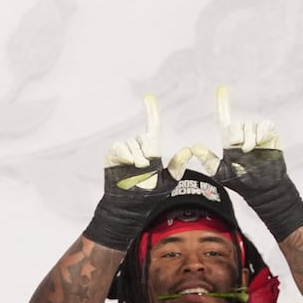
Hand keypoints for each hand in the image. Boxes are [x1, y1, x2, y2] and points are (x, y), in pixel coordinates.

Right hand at [83, 97, 167, 250]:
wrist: (127, 205)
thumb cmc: (148, 194)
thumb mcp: (167, 181)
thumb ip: (177, 166)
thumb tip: (189, 150)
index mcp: (151, 150)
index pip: (152, 126)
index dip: (151, 111)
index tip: (149, 97)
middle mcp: (136, 147)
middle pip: (143, 138)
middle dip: (146, 152)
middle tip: (145, 167)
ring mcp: (123, 151)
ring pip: (132, 144)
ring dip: (136, 157)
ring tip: (136, 170)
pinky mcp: (112, 155)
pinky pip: (120, 147)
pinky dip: (125, 155)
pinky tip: (128, 165)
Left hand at [205, 87, 302, 239]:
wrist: (264, 189)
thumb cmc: (241, 182)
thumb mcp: (220, 173)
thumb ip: (208, 160)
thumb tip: (193, 146)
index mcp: (230, 141)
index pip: (225, 119)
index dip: (223, 104)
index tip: (221, 89)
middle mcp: (243, 134)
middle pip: (236, 123)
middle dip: (237, 136)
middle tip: (241, 149)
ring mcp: (258, 134)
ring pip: (250, 125)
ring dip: (249, 138)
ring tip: (250, 151)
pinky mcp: (270, 135)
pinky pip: (265, 125)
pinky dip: (261, 133)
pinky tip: (260, 143)